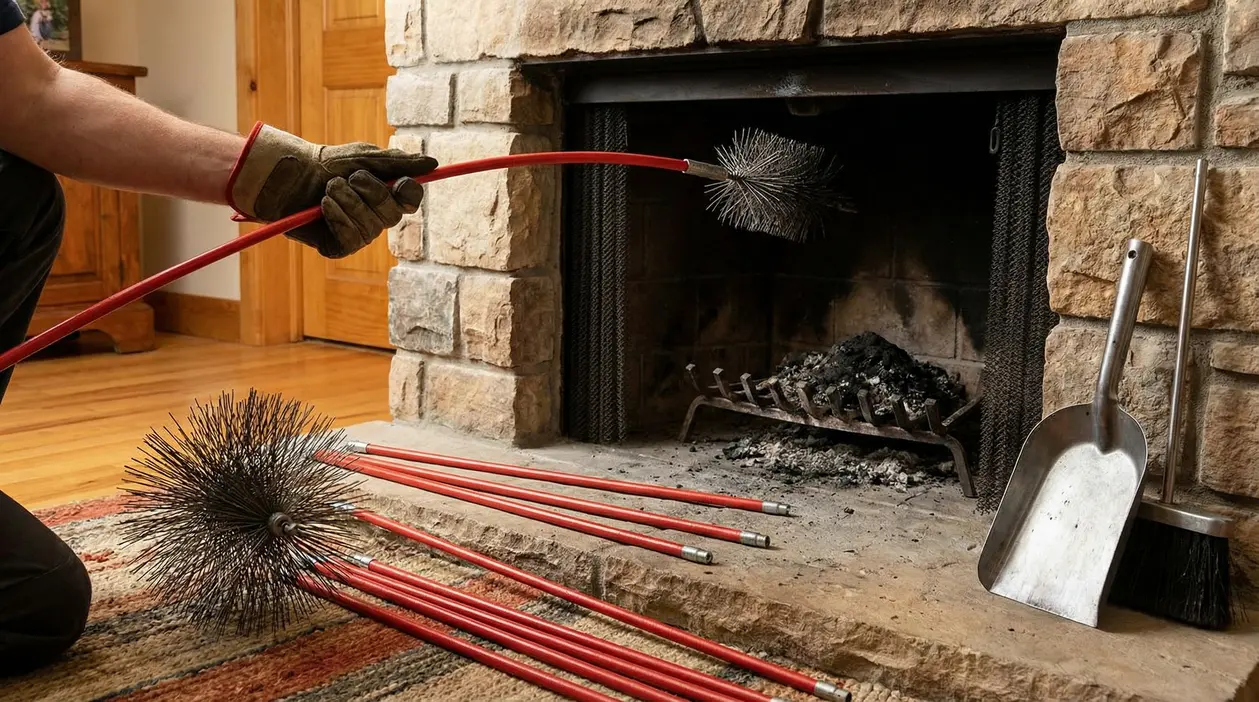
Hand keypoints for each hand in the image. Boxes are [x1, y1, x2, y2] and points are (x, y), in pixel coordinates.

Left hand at [225, 122, 437, 257]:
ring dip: (348, 202)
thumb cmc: (326, 164)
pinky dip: (338, 218)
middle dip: (371, 193)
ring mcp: (359, 234)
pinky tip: (324, 207)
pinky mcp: (339, 247)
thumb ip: (398, 162)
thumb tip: (432, 163)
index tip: (399, 182)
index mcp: (387, 194)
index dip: (409, 194)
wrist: (289, 175)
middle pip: (393, 214)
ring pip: (371, 227)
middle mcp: (377, 217)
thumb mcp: (364, 156)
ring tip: (329, 189)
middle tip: (349, 178)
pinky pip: (352, 239)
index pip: (411, 201)